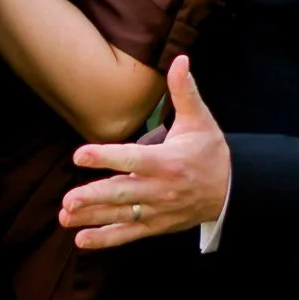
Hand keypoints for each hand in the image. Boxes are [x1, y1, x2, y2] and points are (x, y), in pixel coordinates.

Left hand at [62, 52, 228, 247]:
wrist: (234, 191)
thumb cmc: (210, 152)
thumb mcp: (201, 120)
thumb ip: (185, 91)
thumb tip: (181, 59)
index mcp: (167, 161)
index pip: (132, 159)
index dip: (105, 157)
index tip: (78, 155)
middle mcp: (160, 188)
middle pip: (123, 193)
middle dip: (94, 197)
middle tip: (67, 199)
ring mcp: (158, 210)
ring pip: (121, 214)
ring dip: (92, 217)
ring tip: (65, 216)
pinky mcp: (156, 225)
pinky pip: (129, 233)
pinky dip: (105, 239)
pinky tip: (81, 240)